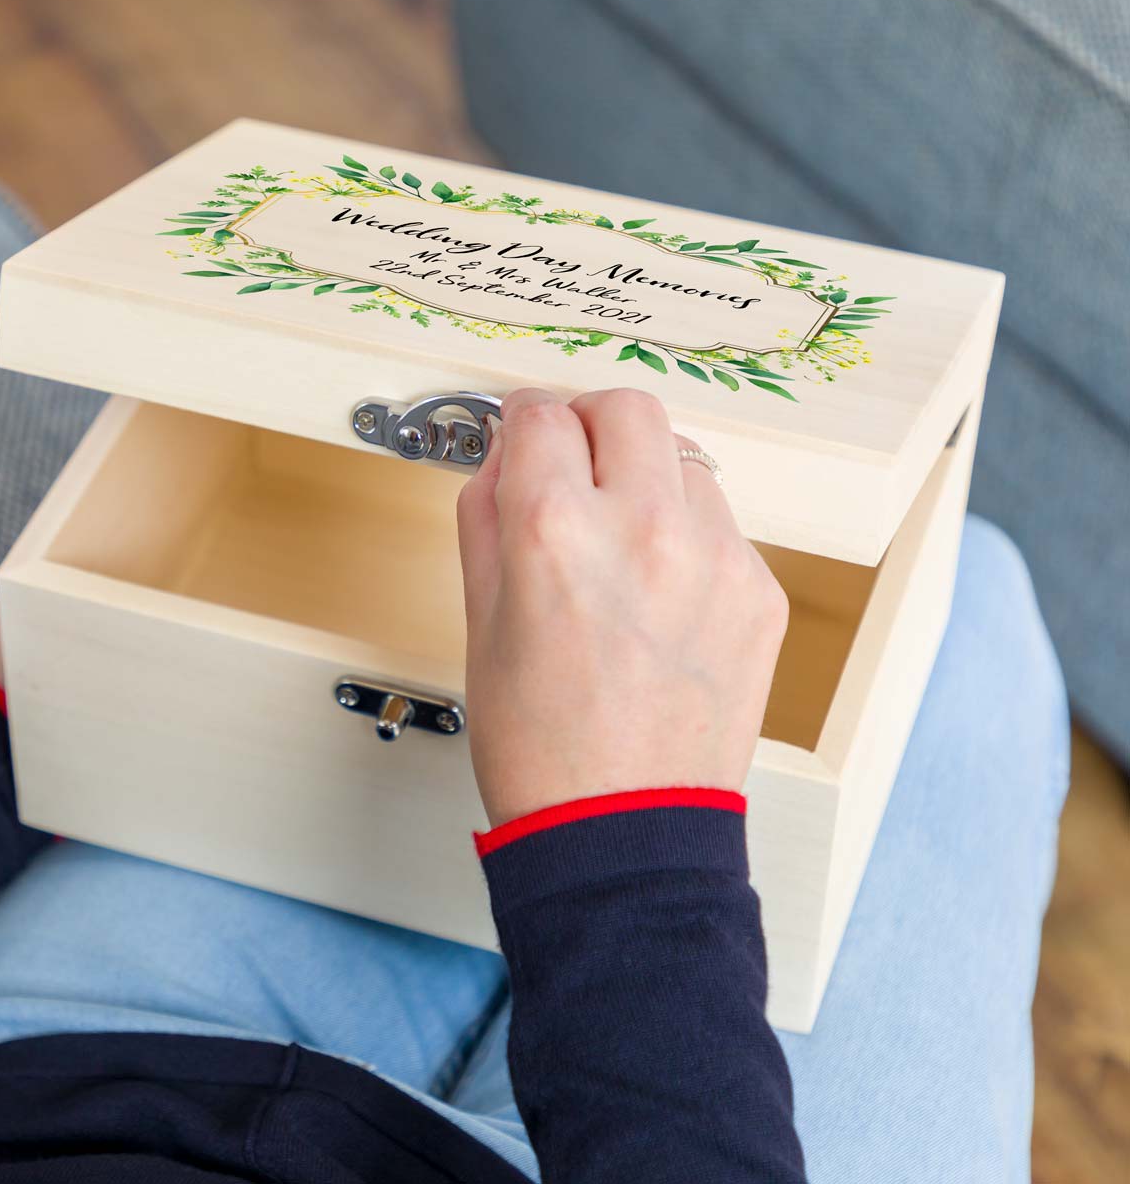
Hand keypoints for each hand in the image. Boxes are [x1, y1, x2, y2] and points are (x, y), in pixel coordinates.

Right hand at [456, 387, 787, 827]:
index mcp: (555, 534)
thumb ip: (487, 517)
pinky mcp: (760, 590)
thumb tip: (506, 459)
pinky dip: (686, 534)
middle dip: (589, 422)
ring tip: (620, 542)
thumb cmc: (541, 748)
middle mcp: (643, 529)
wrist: (625, 832)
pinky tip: (660, 592)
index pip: (541, 415)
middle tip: (573, 461)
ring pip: (683, 459)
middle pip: (626, 407)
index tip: (525, 433)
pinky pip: (720, 523)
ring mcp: (715, 558)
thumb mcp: (480, 623)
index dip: (522, 419)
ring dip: (644, 478)